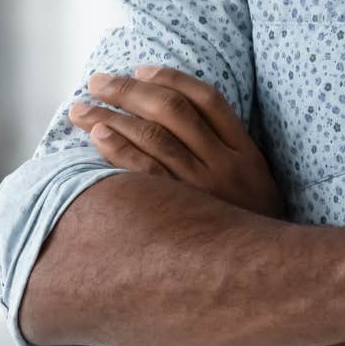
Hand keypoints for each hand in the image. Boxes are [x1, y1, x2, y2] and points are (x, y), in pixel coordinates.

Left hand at [70, 66, 285, 218]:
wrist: (262, 275)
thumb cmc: (250, 227)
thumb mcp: (256, 183)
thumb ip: (227, 153)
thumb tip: (180, 122)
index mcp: (245, 152)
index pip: (207, 99)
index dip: (171, 78)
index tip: (140, 69)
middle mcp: (223, 164)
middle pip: (172, 110)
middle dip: (129, 90)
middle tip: (98, 81)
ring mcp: (200, 189)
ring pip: (152, 136)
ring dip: (111, 116)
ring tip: (82, 108)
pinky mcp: (178, 212)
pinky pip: (143, 173)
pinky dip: (118, 149)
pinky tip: (97, 135)